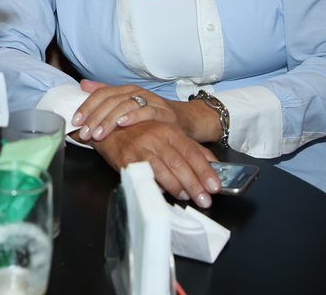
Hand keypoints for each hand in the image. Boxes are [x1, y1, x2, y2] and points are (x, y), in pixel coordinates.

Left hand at [72, 80, 222, 144]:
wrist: (184, 121)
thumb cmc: (151, 115)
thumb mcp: (126, 105)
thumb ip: (105, 94)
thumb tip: (82, 84)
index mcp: (125, 90)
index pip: (101, 93)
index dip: (87, 106)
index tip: (75, 121)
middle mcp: (136, 92)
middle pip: (110, 101)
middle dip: (95, 118)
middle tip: (85, 133)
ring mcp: (150, 100)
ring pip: (125, 106)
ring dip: (109, 121)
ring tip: (98, 133)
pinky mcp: (163, 112)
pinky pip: (146, 112)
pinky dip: (133, 117)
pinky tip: (122, 124)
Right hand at [90, 120, 220, 207]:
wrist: (111, 127)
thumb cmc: (142, 132)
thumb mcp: (169, 134)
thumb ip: (192, 148)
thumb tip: (214, 164)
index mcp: (169, 130)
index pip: (192, 152)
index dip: (204, 171)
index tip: (214, 186)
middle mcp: (156, 137)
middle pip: (179, 163)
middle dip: (194, 184)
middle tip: (204, 200)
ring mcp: (140, 148)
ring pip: (162, 170)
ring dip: (176, 187)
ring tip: (186, 197)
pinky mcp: (126, 159)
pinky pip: (143, 175)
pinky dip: (155, 185)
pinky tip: (163, 192)